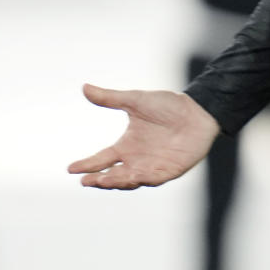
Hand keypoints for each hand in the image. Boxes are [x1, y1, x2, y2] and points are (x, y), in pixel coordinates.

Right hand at [69, 85, 220, 189]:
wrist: (198, 111)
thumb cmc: (168, 105)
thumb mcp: (135, 100)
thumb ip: (110, 98)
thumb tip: (85, 87)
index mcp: (127, 146)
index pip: (102, 159)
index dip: (87, 165)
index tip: (71, 168)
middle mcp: (136, 159)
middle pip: (112, 175)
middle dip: (98, 179)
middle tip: (85, 180)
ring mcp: (151, 167)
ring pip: (128, 180)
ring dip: (115, 182)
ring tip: (101, 180)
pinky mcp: (168, 171)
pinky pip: (151, 179)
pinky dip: (140, 179)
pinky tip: (130, 177)